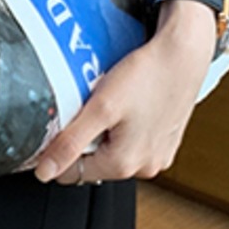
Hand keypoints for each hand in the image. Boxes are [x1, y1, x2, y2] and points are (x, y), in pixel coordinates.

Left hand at [33, 6, 216, 184]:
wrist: (183, 54)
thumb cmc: (147, 76)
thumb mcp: (99, 108)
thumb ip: (69, 143)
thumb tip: (44, 173)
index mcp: (124, 165)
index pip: (71, 173)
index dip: (59, 149)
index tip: (66, 123)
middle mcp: (144, 167)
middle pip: (94, 163)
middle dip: (86, 138)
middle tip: (94, 108)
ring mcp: (158, 157)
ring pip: (113, 152)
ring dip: (105, 132)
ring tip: (113, 104)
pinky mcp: (166, 143)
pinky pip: (133, 142)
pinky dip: (125, 127)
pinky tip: (130, 105)